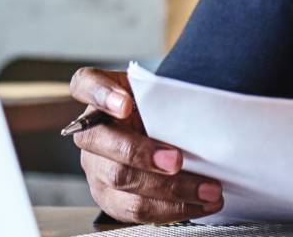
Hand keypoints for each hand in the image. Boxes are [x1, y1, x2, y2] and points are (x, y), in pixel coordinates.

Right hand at [68, 67, 223, 223]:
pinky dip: (170, 209)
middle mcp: (90, 132)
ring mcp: (95, 167)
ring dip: (168, 189)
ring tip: (207, 190)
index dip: (101, 94)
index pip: (85, 84)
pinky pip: (133, 209)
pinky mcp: (108, 197)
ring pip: (120, 180)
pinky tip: (198, 204)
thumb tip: (201, 109)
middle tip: (177, 161)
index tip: (126, 104)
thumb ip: (167, 97)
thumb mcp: (158, 96)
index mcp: (100, 97)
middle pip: (101, 142)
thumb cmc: (157, 114)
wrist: (155, 139)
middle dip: (142, 153)